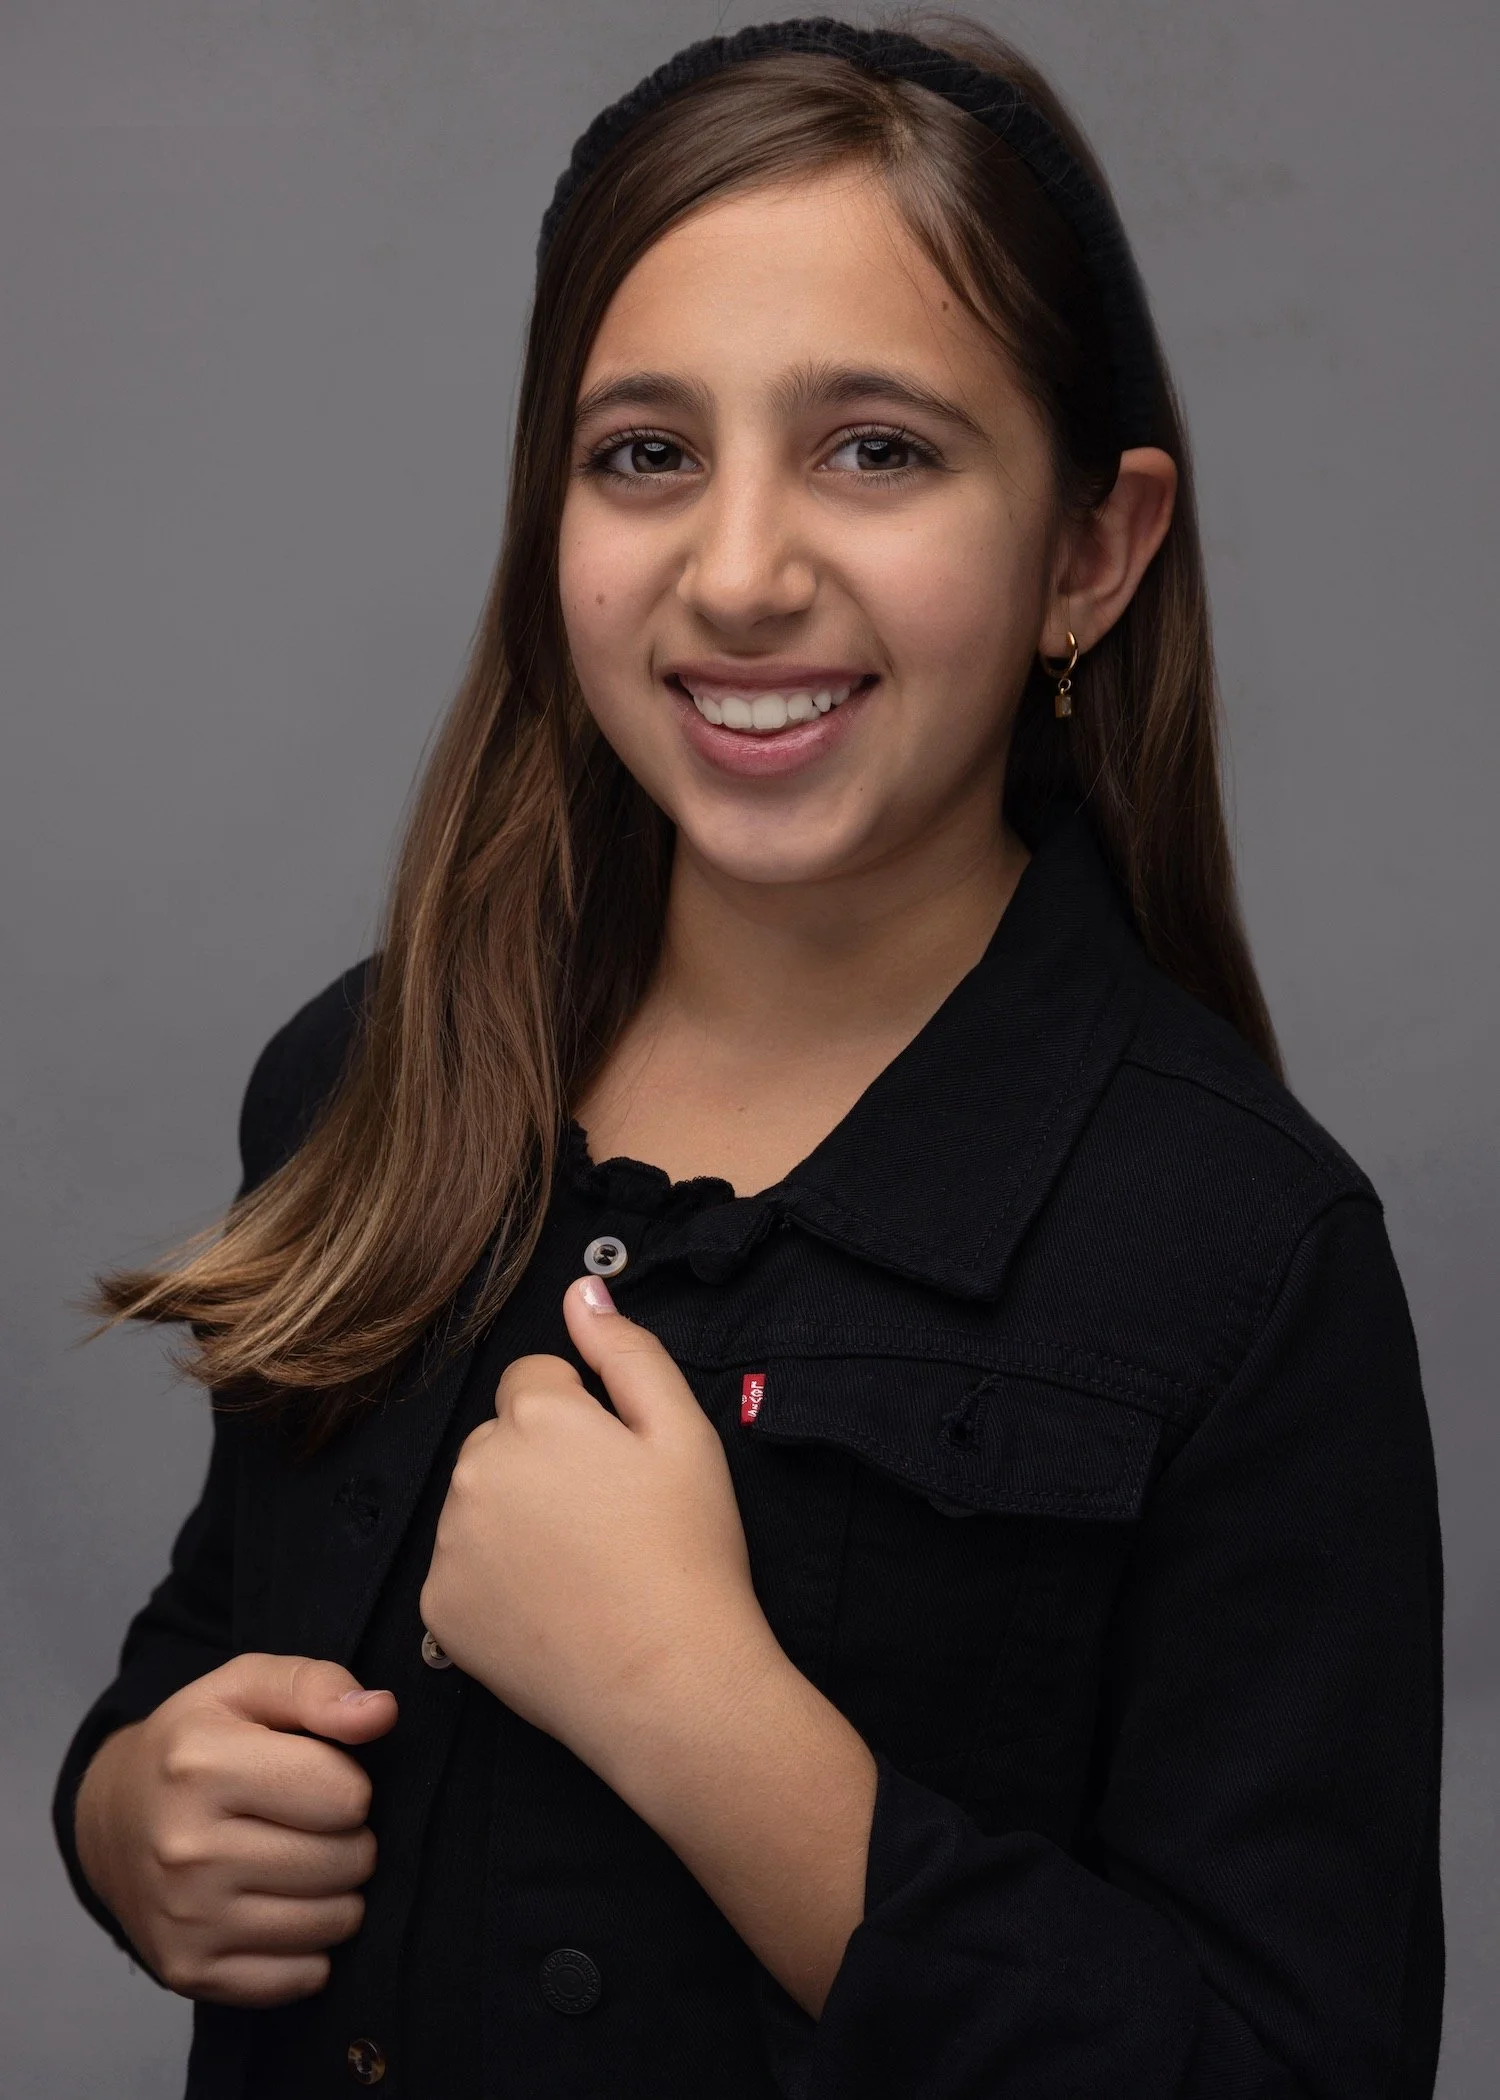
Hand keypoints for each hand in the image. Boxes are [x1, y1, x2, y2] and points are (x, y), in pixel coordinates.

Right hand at [73, 1653, 396, 2005]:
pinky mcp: (188, 1971)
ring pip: (334, 1922)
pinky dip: (312, 1947)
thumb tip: (382, 1713)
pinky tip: (283, 1907)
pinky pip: (303, 1977)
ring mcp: (185, 1918)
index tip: (318, 1776)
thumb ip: (317, 1687)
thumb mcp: (247, 1686)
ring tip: (303, 1861)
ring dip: (338, 1892)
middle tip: (314, 1824)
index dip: (349, 1782)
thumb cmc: (198, 1743)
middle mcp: (186, 1849)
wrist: (113, 1817)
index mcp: (202, 1766)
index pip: (345, 1795)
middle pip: (347, 1861)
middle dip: (350, 1838)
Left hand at [420, 1276, 774, 1778]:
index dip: (584, 1418)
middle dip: (541, 1462)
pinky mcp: (439, 1605)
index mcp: (537, 1416)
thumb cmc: (689, 1555)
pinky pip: (459, 1566)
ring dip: (515, 1518)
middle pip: (500, 1437)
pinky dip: (494, 1580)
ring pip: (477, 1500)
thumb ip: (627, 1351)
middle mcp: (476, 1468)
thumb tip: (582, 1289)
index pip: (535, 1379)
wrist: (670, 1684)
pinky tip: (551, 1606)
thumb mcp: (684, 1434)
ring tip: (581, 1568)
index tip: (618, 1469)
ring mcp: (450, 1541)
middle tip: (604, 1522)